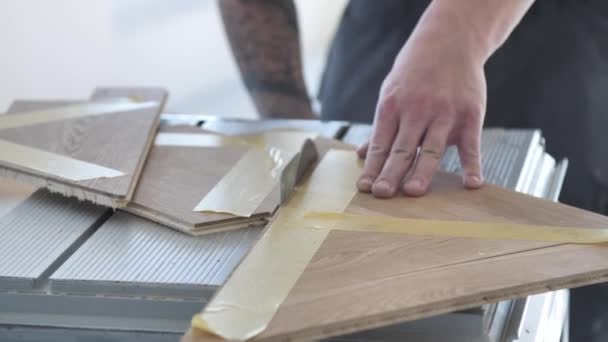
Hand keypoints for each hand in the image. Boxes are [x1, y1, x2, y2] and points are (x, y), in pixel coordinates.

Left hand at [357, 30, 486, 197]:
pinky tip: (472, 183)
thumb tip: (362, 153)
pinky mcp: (470, 115)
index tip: (365, 188)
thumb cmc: (415, 70)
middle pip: (402, 148)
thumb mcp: (391, 92)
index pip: (380, 143)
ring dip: (422, 172)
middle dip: (390, 173)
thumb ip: (381, 126)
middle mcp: (417, 110)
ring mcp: (444, 113)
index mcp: (392, 106)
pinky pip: (470, 144)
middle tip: (381, 194)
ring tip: (412, 192)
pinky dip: (472, 165)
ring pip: (431, 149)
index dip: (372, 167)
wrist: (451, 40)